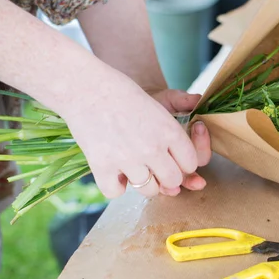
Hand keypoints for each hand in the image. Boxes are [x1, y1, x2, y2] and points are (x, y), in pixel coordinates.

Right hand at [61, 70, 208, 198]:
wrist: (84, 86)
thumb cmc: (121, 92)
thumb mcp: (159, 103)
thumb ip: (175, 130)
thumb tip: (194, 137)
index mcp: (169, 130)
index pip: (192, 163)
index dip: (184, 164)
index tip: (176, 161)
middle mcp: (152, 148)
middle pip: (174, 181)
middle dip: (168, 177)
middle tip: (156, 168)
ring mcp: (128, 159)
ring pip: (149, 190)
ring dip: (144, 182)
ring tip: (134, 168)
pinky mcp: (102, 166)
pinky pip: (116, 192)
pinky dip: (115, 186)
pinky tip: (114, 172)